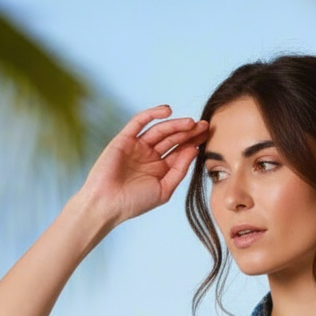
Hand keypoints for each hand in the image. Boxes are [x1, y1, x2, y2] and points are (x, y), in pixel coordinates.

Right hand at [75, 105, 208, 225]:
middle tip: (204, 125)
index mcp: (161, 169)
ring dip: (176, 125)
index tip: (208, 136)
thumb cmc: (135, 202)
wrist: (107, 204)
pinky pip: (139, 122)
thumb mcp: (164, 190)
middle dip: (189, 132)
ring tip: (191, 122)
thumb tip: (194, 150)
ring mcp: (138, 146)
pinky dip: (152, 114)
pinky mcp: (125, 138)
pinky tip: (167, 111)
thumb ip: (179, 170)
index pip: (181, 152)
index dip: (194, 143)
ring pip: (160, 130)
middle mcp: (150, 156)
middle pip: (173, 139)